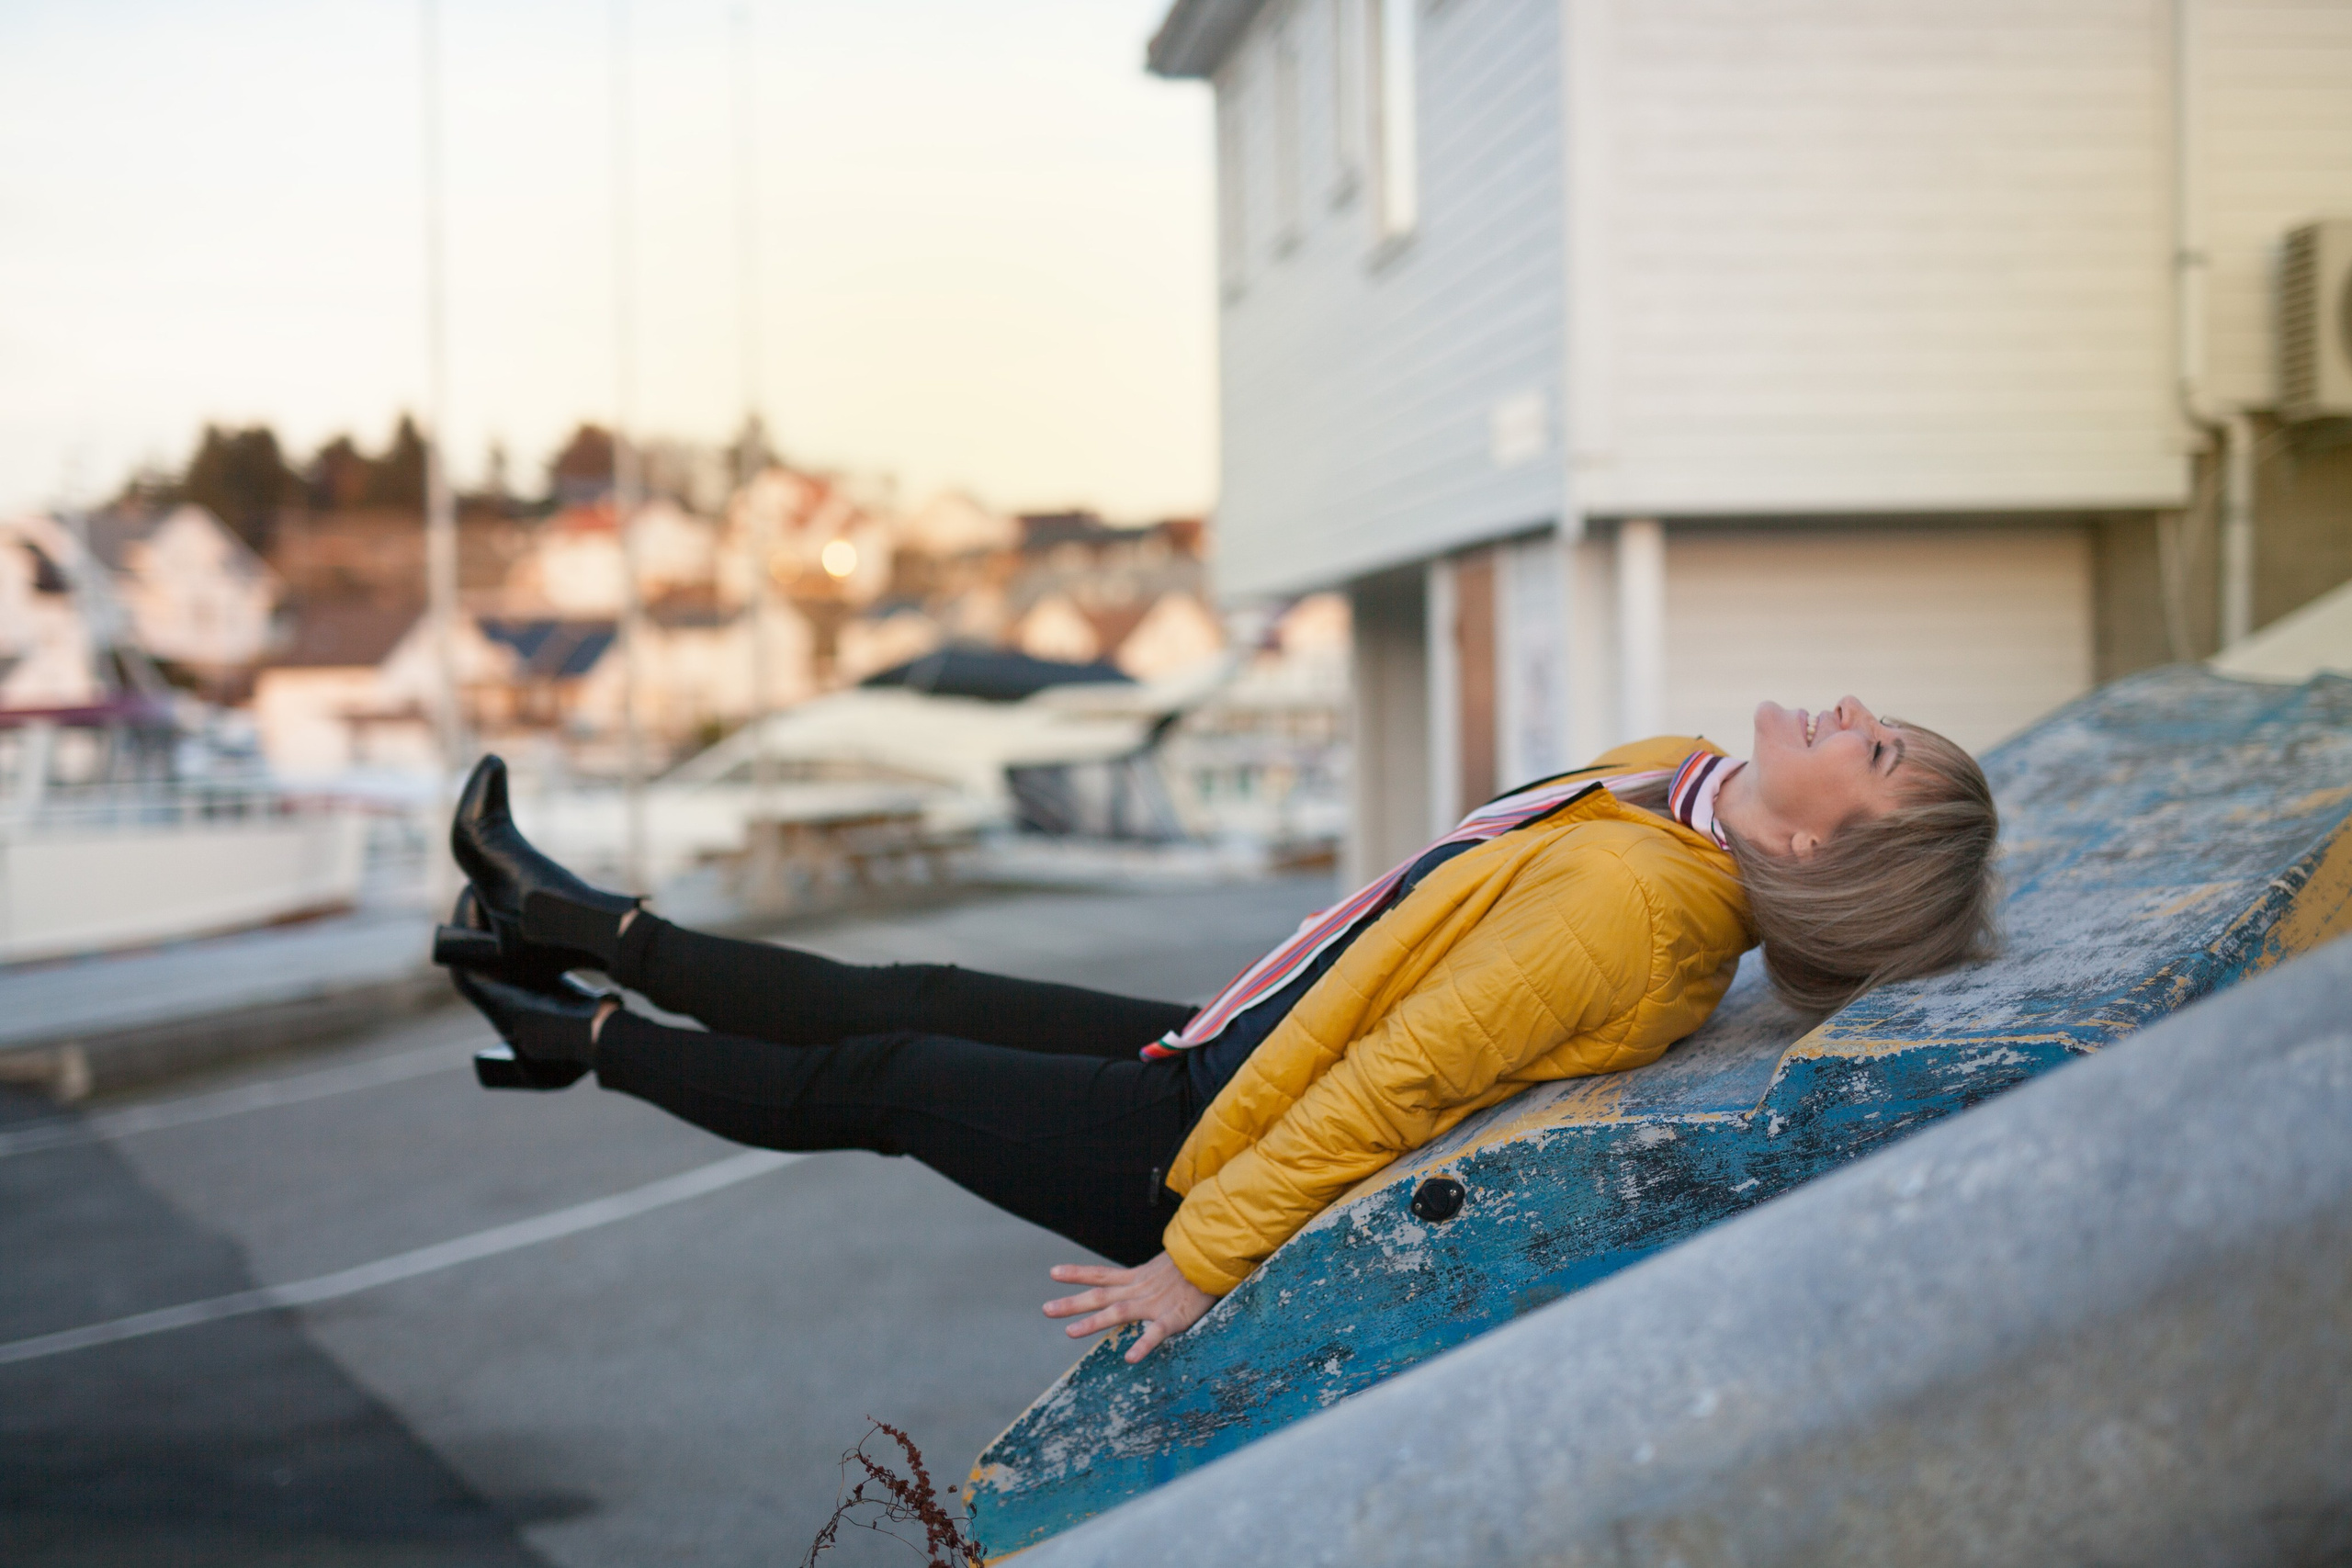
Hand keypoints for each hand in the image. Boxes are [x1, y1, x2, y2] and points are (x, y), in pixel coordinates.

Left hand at [1043, 1252, 1214, 1362]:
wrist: (1217, 1259)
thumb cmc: (1193, 1267)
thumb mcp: (1163, 1269)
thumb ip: (1146, 1279)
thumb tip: (1133, 1284)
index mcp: (1136, 1278)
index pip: (1101, 1274)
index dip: (1076, 1274)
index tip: (1052, 1273)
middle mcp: (1138, 1290)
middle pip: (1099, 1295)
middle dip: (1072, 1303)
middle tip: (1046, 1310)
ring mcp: (1153, 1303)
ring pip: (1118, 1312)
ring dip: (1093, 1322)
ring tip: (1070, 1332)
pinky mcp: (1173, 1317)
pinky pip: (1155, 1333)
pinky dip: (1142, 1344)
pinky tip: (1129, 1358)